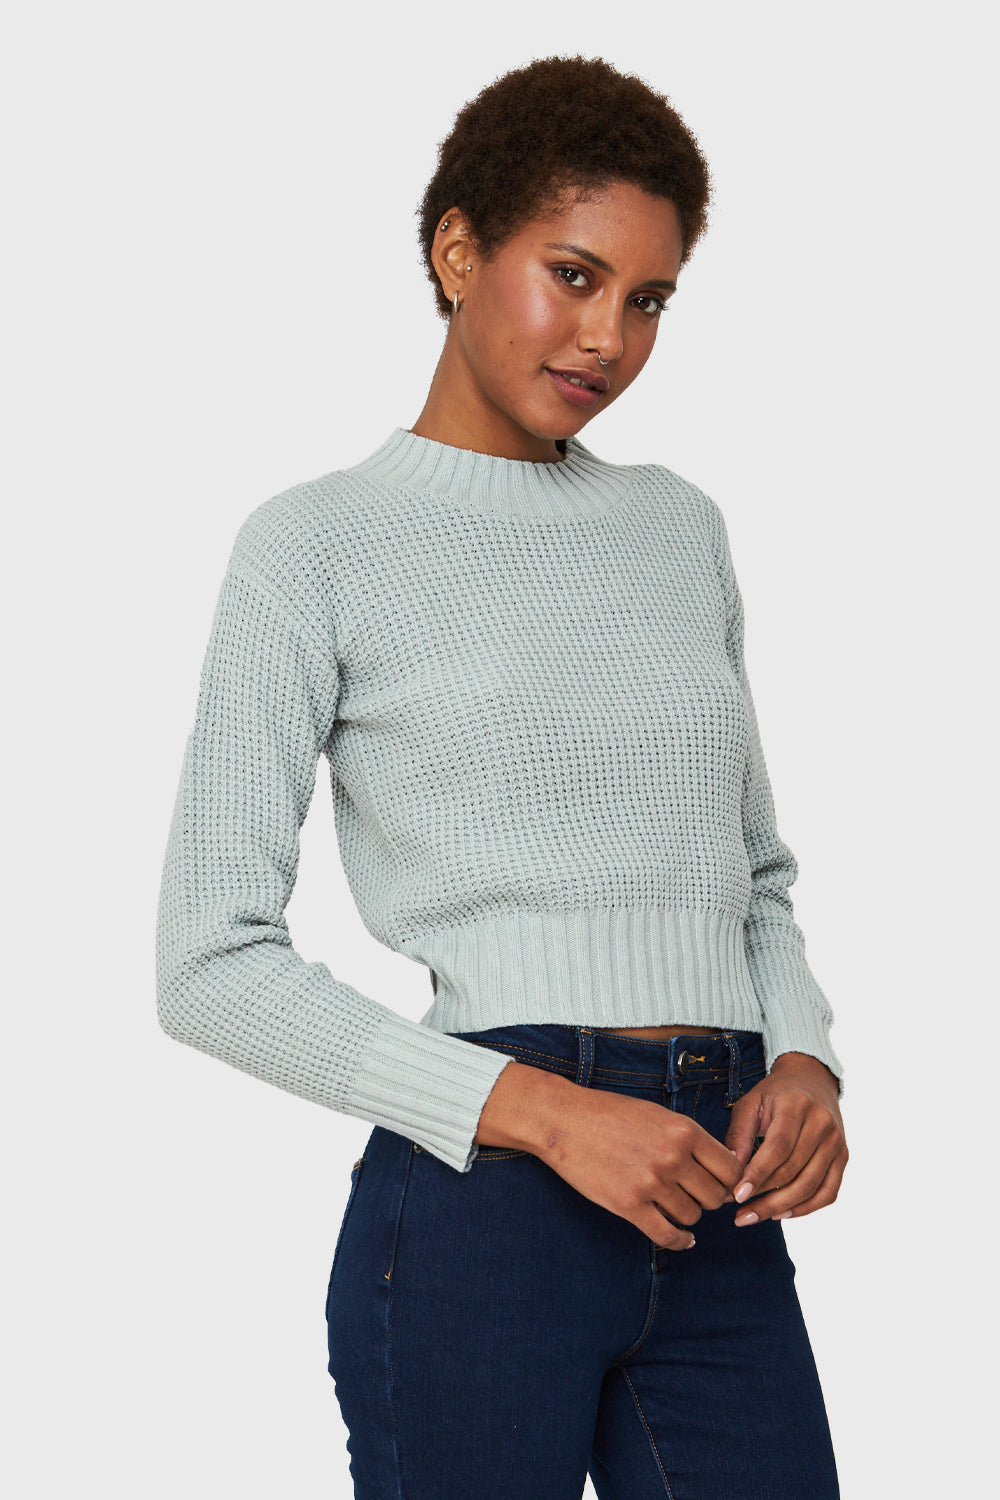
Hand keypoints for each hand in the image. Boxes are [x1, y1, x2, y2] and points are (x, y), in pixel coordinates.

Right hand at [483, 1065, 745, 1251]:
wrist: (565, 1121)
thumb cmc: (611, 1114)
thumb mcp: (658, 1114)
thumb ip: (690, 1138)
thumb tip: (725, 1163)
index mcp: (684, 1130)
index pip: (731, 1168)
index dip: (731, 1180)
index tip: (723, 1185)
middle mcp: (673, 1157)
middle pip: (715, 1196)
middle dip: (709, 1199)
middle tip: (696, 1195)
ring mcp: (651, 1183)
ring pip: (691, 1215)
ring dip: (687, 1215)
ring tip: (675, 1205)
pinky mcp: (630, 1205)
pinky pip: (666, 1235)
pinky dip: (679, 1241)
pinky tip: (682, 1239)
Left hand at [723, 1052, 847, 1226]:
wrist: (810, 1080)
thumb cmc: (774, 1095)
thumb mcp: (750, 1104)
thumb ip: (739, 1136)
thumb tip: (731, 1172)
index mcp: (796, 1105)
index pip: (778, 1148)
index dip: (758, 1174)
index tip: (737, 1196)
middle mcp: (822, 1123)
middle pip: (794, 1170)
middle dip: (764, 1197)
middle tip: (740, 1215)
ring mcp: (837, 1141)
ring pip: (811, 1186)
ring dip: (781, 1207)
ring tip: (754, 1217)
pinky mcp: (843, 1156)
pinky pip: (828, 1192)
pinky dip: (805, 1208)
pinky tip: (781, 1213)